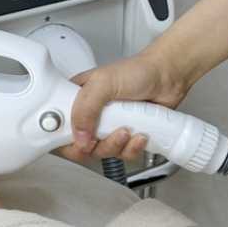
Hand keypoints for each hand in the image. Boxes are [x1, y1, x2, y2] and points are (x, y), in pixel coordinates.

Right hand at [58, 49, 190, 161]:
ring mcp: (109, 127)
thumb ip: (85, 108)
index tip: (76, 139)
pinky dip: (132, 148)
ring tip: (127, 130)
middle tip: (103, 136)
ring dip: (116, 146)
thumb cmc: (137, 71)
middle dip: (94, 146)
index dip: (63, 139)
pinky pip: (123, 154)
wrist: (168, 76)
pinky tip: (140, 135)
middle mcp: (90, 115)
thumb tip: (80, 137)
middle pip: (80, 146)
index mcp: (77, 100)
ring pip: (102, 152)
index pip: (59, 127)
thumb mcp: (103, 83)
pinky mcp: (127, 137)